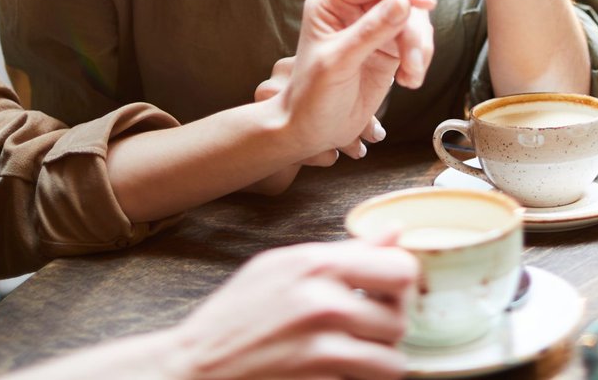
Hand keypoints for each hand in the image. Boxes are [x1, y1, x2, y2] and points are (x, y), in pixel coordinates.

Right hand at [32, 240, 415, 379]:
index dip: (401, 283)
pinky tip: (336, 372)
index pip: (399, 267)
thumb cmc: (237, 315)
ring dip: (381, 362)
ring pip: (393, 360)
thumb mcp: (283, 266)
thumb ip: (343, 251)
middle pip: (400, 317)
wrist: (196, 367)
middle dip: (391, 326)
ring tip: (356, 354)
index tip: (386, 292)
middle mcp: (321, 302)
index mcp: (314, 263)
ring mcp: (319, 348)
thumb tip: (396, 231)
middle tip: (370, 328)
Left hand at [276, 0, 435, 158]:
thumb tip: (404, 2)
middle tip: (413, 64)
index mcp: (331, 0)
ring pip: (413, 20)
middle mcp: (353, 7)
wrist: (315, 129)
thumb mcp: (339, 61)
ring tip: (411, 76)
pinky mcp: (389, 46)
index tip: (426, 4)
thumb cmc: (313, 95)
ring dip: (418, 48)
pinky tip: (409, 80)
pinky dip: (419, 59)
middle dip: (412, 31)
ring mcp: (373, 25)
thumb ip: (371, 31)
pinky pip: (416, 41)